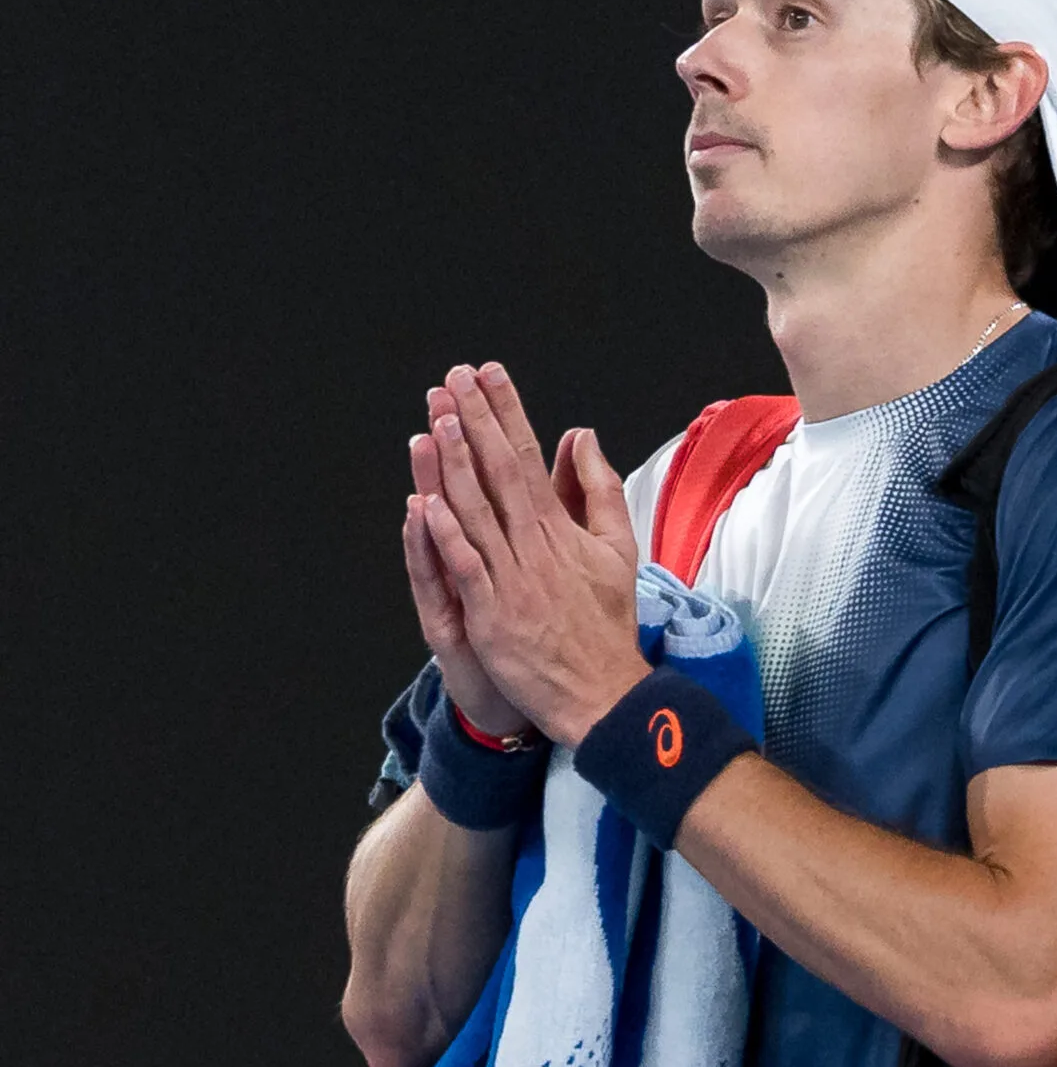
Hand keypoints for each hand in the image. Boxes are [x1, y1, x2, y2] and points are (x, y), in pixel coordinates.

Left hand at [416, 362, 649, 746]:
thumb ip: (598, 490)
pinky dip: (447, 536)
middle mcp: (534, 547)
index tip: (488, 373)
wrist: (604, 693)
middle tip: (453, 378)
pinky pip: (466, 568)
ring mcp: (511, 580)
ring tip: (436, 419)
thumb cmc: (606, 625)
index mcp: (560, 529)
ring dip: (454, 465)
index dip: (506, 411)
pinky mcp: (493, 616)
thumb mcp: (618, 550)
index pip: (529, 455)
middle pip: (499, 472)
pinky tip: (427, 503)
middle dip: (474, 421)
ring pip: (477, 512)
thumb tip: (581, 436)